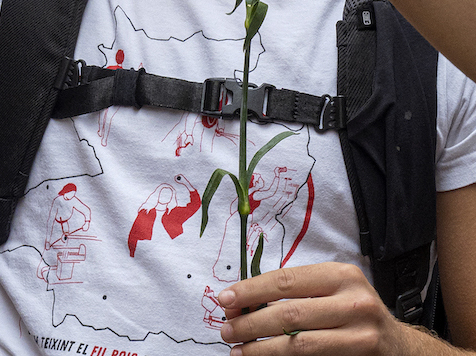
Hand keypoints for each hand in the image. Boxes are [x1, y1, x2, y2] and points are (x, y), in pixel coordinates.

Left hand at [217, 262, 414, 355]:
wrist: (400, 346)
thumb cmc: (353, 312)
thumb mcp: (330, 291)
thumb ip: (294, 293)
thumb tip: (241, 303)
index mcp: (341, 276)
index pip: (285, 281)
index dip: (250, 291)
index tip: (224, 300)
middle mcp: (355, 302)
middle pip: (290, 314)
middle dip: (251, 323)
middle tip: (226, 330)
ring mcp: (362, 335)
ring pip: (299, 344)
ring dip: (262, 349)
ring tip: (238, 350)